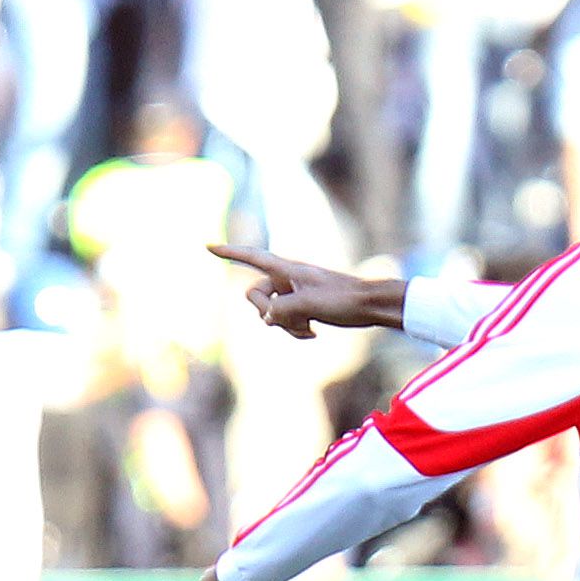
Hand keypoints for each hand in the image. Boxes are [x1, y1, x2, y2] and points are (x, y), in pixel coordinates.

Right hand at [211, 244, 405, 338]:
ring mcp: (296, 293)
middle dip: (267, 312)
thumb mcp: (309, 304)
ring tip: (309, 329)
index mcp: (287, 270)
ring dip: (285, 325)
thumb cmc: (345, 299)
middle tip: (290, 319)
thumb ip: (281, 309)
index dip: (230, 253)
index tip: (208, 246)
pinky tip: (314, 334)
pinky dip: (295, 329)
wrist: (372, 306)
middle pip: (256, 295)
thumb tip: (266, 318)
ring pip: (272, 312)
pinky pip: (287, 320)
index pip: (252, 257)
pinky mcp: (305, 306)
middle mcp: (288, 279)